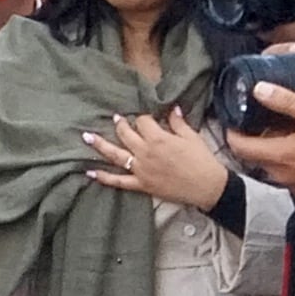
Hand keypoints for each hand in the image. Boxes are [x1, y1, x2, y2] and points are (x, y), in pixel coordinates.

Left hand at [86, 106, 229, 211]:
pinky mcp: (141, 185)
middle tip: (116, 119)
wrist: (208, 187)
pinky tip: (90, 172)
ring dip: (100, 145)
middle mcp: (145, 152)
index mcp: (158, 138)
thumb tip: (172, 109)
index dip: (144, 118)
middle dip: (120, 125)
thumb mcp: (192, 137)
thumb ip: (178, 123)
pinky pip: (119, 181)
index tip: (148, 119)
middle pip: (125, 134)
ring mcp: (141, 169)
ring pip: (116, 155)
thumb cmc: (202, 160)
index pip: (143, 121)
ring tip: (86, 137)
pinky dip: (104, 177)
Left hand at [225, 81, 294, 203]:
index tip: (235, 120)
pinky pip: (290, 175)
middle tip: (262, 120)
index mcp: (281, 157)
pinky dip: (289, 161)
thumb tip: (259, 90)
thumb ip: (287, 102)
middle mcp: (283, 176)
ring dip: (273, 150)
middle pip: (254, 157)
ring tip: (285, 130)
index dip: (233, 132)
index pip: (240, 147)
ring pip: (272, 167)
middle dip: (254, 139)